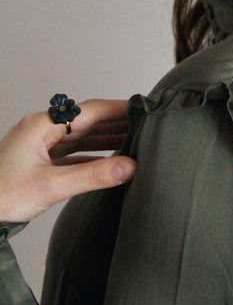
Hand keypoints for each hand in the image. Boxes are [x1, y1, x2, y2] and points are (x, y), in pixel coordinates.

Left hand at [0, 99, 136, 222]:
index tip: (142, 109)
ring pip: (81, 138)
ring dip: (107, 139)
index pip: (90, 111)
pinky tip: (109, 161)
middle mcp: (42, 130)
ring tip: (135, 140)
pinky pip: (72, 153)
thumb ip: (92, 176)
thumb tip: (128, 167)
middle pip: (87, 122)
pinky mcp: (39, 162)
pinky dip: (92, 156)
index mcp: (42, 125)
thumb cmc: (0, 196)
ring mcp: (39, 146)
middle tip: (146, 125)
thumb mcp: (51, 186)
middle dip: (117, 123)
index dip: (118, 109)